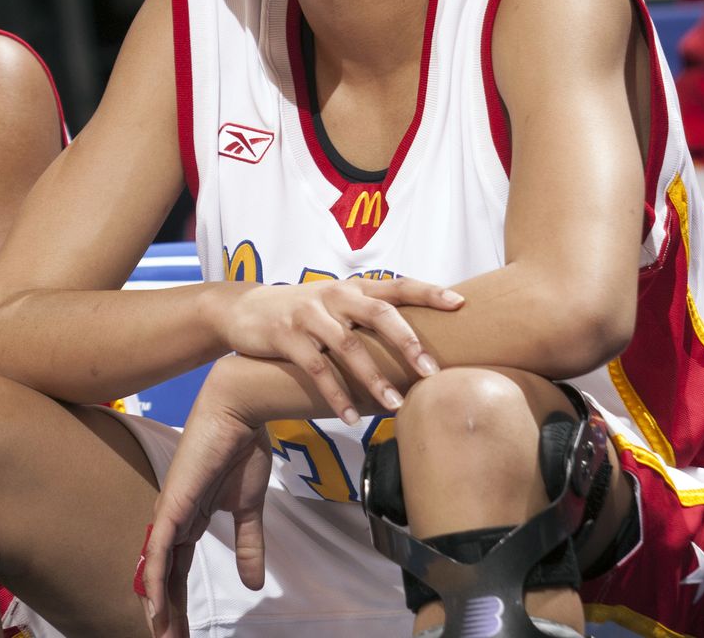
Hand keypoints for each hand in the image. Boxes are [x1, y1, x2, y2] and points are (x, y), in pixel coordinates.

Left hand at [139, 366, 272, 637]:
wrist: (241, 410)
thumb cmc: (242, 447)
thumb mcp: (250, 508)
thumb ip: (250, 545)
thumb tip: (254, 583)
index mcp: (191, 518)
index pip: (179, 569)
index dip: (179, 601)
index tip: (182, 631)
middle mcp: (174, 518)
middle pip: (165, 576)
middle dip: (168, 612)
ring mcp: (170, 511)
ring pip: (156, 569)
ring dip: (158, 605)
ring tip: (162, 636)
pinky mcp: (173, 503)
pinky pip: (158, 548)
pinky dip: (154, 578)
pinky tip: (154, 605)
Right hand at [214, 279, 461, 422]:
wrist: (244, 309)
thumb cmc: (302, 311)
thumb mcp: (336, 304)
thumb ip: (369, 316)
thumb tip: (420, 343)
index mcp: (352, 287)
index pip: (397, 285)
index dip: (428, 292)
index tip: (459, 304)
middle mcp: (334, 295)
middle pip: (378, 313)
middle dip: (407, 342)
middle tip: (431, 371)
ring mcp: (308, 314)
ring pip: (348, 345)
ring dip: (373, 378)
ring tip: (394, 405)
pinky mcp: (285, 335)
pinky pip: (315, 368)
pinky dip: (336, 394)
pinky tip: (351, 417)